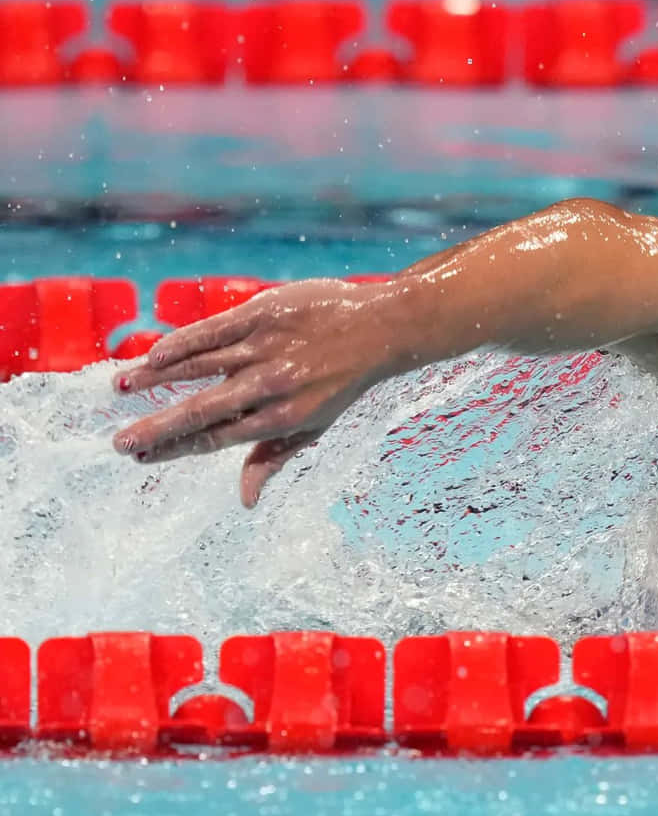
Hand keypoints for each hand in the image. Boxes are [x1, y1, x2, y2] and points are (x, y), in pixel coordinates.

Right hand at [112, 278, 405, 506]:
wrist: (381, 328)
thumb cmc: (341, 382)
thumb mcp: (315, 427)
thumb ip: (273, 459)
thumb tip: (245, 502)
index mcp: (283, 418)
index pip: (218, 439)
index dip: (177, 449)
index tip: (141, 457)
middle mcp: (272, 385)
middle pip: (204, 410)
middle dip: (158, 428)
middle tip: (118, 442)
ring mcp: (266, 348)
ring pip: (201, 365)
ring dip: (157, 377)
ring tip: (121, 386)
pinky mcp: (264, 313)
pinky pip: (214, 329)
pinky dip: (182, 342)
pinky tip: (154, 354)